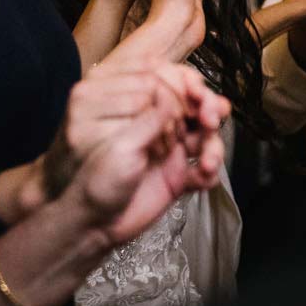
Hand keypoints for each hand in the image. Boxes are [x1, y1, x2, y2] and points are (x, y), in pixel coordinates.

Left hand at [66, 62, 226, 247]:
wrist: (92, 226)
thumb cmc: (93, 182)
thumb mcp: (119, 145)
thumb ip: (148, 119)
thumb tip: (171, 96)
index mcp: (128, 105)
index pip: (162, 79)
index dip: (182, 83)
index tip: (193, 92)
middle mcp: (149, 122)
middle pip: (190, 102)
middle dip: (206, 107)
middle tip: (210, 118)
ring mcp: (166, 147)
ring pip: (203, 134)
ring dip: (212, 143)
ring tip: (208, 160)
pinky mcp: (177, 174)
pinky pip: (203, 168)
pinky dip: (208, 172)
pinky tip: (203, 176)